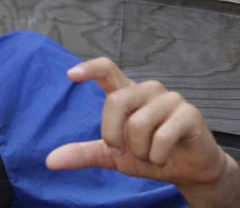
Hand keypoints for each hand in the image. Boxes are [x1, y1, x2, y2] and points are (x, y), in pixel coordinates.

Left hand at [45, 57, 227, 186]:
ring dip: (141, 150)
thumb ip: (83, 153)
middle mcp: (147, 90)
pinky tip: (165, 156)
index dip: (89, 68)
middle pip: (115, 101)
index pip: (107, 69)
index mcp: (127, 93)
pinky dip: (158, 155)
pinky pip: (162, 136)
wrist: (188, 172)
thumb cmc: (149, 155)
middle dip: (113, 134)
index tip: (70, 74)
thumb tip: (50, 161)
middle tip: (122, 151)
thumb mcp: (112, 156)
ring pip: (139, 123)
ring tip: (151, 154)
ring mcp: (170, 99)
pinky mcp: (189, 113)